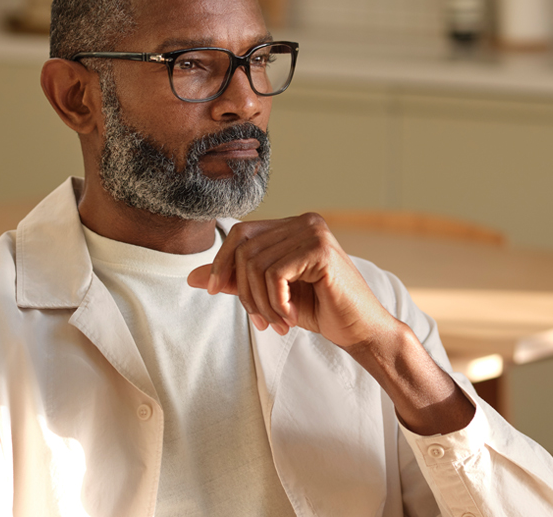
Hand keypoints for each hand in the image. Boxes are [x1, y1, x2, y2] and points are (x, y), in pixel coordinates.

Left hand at [186, 213, 394, 348]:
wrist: (361, 330)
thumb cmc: (321, 310)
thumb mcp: (270, 294)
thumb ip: (236, 280)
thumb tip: (192, 277)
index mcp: (293, 226)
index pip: (240, 233)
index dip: (220, 262)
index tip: (212, 291)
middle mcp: (304, 221)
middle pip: (244, 249)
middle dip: (243, 291)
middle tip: (260, 321)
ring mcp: (313, 232)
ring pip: (256, 264)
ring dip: (261, 303)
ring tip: (277, 323)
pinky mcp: (320, 250)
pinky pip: (274, 274)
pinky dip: (276, 302)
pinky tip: (290, 317)